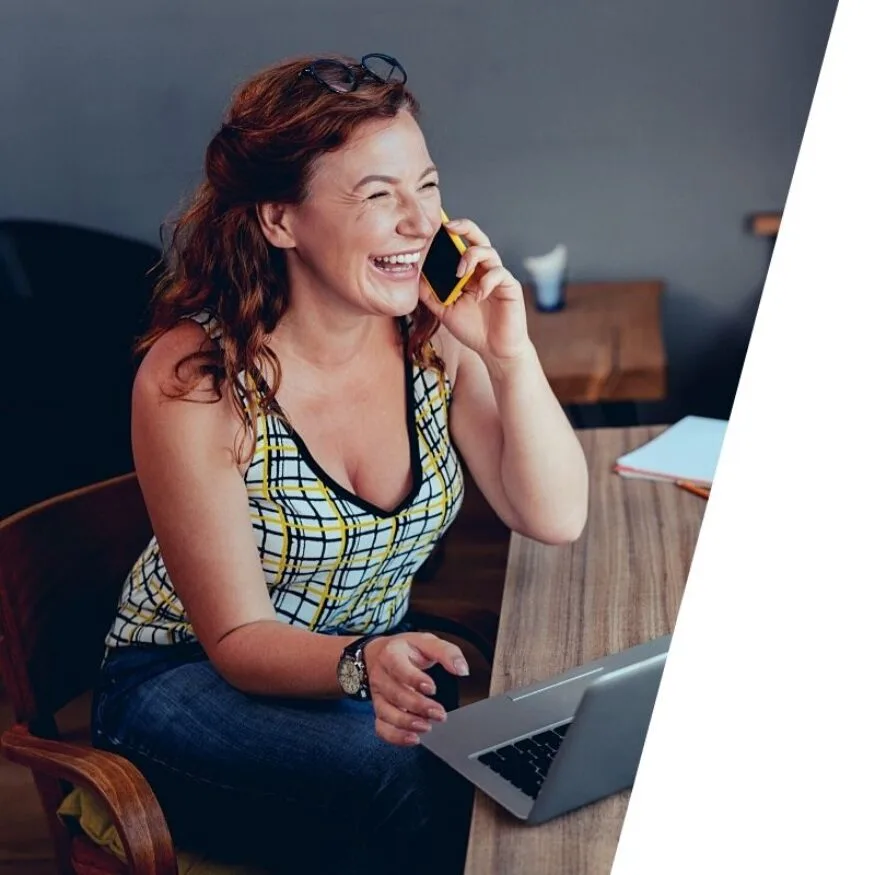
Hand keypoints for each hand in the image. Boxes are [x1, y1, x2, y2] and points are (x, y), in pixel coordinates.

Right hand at [363, 632, 469, 745]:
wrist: (379, 653)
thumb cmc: (406, 649)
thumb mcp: (426, 642)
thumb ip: (446, 652)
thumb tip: (462, 669)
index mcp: (391, 654)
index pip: (399, 668)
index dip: (414, 680)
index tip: (432, 688)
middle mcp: (381, 675)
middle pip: (395, 694)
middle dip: (418, 706)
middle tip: (439, 714)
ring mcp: (378, 694)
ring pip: (386, 713)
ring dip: (407, 723)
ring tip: (427, 727)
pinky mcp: (379, 709)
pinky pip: (381, 727)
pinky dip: (395, 736)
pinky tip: (413, 738)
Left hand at [418, 217, 530, 364]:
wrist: (494, 350)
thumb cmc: (473, 329)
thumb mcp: (444, 310)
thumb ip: (430, 293)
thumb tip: (413, 276)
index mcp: (469, 272)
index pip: (460, 245)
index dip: (450, 235)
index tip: (432, 229)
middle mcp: (484, 270)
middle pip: (478, 238)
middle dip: (464, 227)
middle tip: (448, 227)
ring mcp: (498, 277)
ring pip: (488, 252)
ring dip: (471, 257)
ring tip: (460, 274)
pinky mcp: (510, 287)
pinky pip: (499, 274)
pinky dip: (487, 281)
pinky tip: (478, 296)